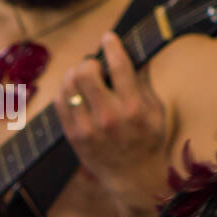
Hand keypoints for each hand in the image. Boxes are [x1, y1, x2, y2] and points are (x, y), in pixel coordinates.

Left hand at [55, 32, 170, 216]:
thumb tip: (134, 52)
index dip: (111, 46)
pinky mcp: (73, 136)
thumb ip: (144, 82)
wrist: (133, 178)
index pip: (119, 66)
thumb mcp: (156, 111)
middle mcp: (109, 116)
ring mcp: (88, 128)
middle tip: (95, 67)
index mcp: (134, 108)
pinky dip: (66, 91)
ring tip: (84, 78)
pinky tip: (75, 93)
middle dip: (90, 63)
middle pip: (86, 72)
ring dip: (75, 74)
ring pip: (69, 84)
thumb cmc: (148, 140)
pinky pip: (59, 101)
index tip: (108, 38)